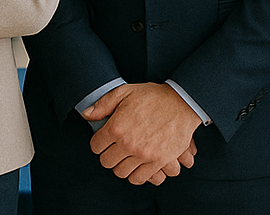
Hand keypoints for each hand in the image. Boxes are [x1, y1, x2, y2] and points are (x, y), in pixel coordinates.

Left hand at [85, 83, 201, 184]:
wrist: (182, 102)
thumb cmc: (153, 96)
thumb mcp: (124, 92)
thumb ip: (103, 104)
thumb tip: (86, 115)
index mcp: (116, 127)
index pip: (96, 146)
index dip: (99, 143)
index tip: (104, 140)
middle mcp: (128, 143)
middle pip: (106, 162)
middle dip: (108, 155)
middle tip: (114, 148)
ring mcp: (143, 154)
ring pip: (121, 172)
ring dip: (121, 165)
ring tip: (126, 156)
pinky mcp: (158, 162)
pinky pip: (139, 178)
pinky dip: (135, 174)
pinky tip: (137, 164)